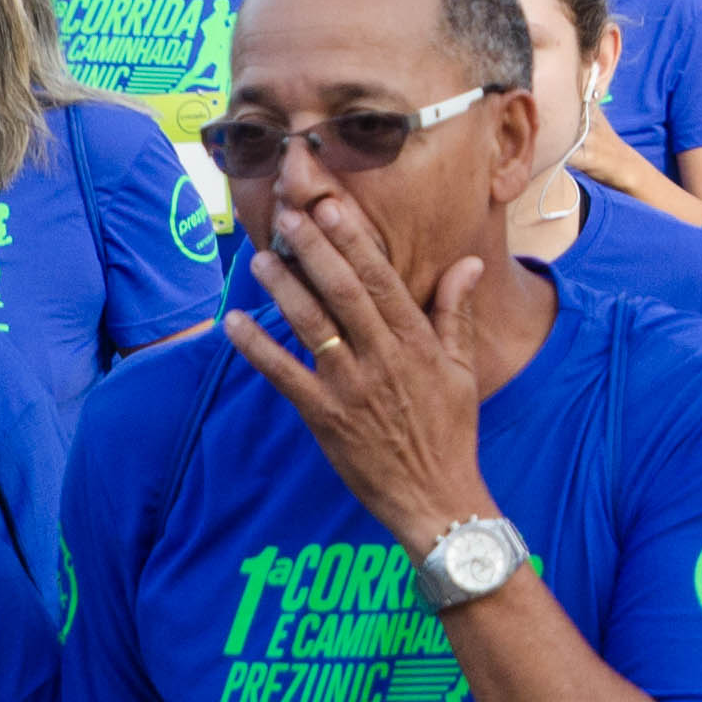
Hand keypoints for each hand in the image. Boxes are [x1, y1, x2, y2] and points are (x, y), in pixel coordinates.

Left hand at [224, 182, 494, 549]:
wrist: (434, 495)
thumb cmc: (450, 429)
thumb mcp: (461, 367)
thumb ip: (456, 312)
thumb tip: (467, 264)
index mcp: (416, 341)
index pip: (380, 278)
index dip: (354, 240)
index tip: (333, 207)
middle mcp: (381, 357)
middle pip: (341, 291)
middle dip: (313, 250)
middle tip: (287, 216)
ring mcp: (350, 387)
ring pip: (311, 326)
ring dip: (283, 289)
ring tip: (260, 259)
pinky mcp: (324, 417)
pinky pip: (284, 376)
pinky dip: (257, 348)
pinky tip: (235, 322)